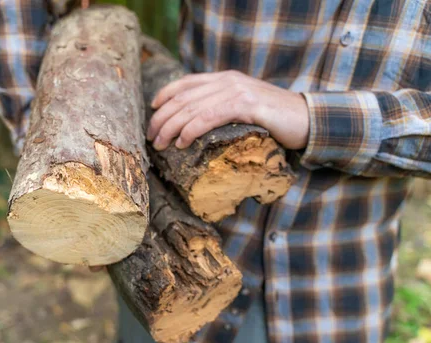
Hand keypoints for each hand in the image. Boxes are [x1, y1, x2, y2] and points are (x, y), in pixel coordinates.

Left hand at [147, 70, 309, 150]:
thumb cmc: (275, 121)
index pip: (187, 82)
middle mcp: (228, 81)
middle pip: (184, 97)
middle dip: (162, 118)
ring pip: (192, 108)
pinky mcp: (246, 105)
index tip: (153, 111)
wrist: (309, 120)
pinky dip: (191, 129)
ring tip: (160, 144)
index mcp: (226, 79)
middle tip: (151, 137)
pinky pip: (209, 116)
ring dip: (171, 127)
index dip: (166, 95)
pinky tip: (181, 142)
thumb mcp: (244, 109)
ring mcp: (237, 91)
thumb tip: (196, 124)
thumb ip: (223, 108)